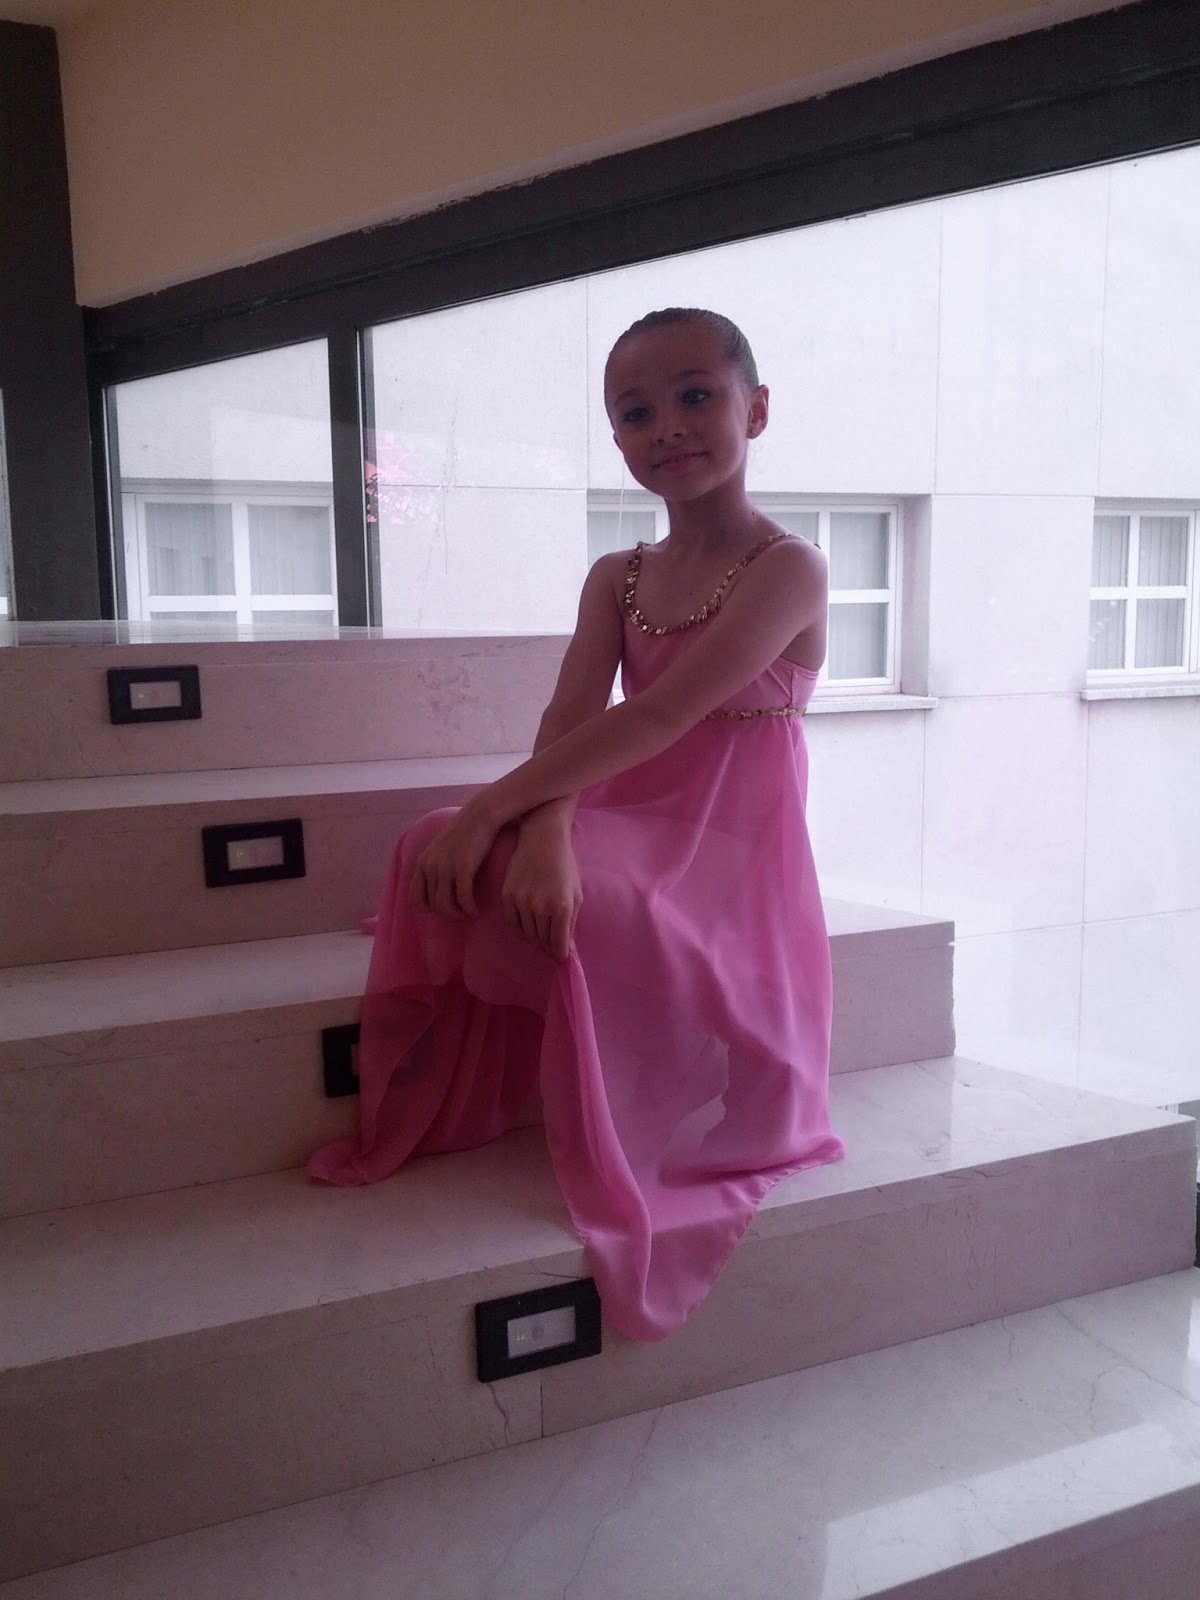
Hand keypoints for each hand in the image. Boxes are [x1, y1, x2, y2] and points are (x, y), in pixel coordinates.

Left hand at [407, 800, 499, 919]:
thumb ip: (434, 864)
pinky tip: (476, 910)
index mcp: (422, 862)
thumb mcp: (440, 847)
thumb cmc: (465, 832)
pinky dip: (469, 909)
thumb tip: (437, 887)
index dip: (428, 908)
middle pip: (433, 905)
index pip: (415, 898)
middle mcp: (430, 866)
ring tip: (468, 914)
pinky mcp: (463, 868)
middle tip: (460, 914)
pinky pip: (463, 899)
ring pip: (446, 906)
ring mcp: (445, 867)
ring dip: (458, 915)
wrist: (480, 816)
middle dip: (447, 914)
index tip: (443, 908)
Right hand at [501, 823, 581, 961]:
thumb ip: (571, 922)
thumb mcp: (576, 893)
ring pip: (526, 934)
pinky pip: (513, 923)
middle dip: (548, 947)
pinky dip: (520, 929)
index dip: (560, 954)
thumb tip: (566, 947)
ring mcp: (522, 901)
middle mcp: (540, 907)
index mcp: (562, 907)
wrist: (542, 839)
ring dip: (535, 939)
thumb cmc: (565, 865)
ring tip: (541, 937)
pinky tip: (528, 927)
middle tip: (551, 947)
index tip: (560, 957)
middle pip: (542, 942)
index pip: (558, 944)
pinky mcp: (508, 896)